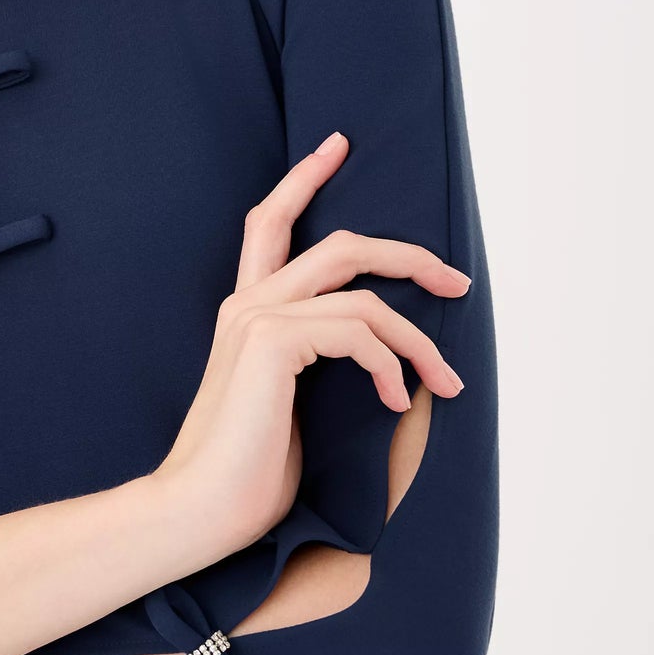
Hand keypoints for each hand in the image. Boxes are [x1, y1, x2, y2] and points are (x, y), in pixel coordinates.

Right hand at [154, 130, 469, 557]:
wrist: (198, 509)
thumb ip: (321, 366)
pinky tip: (398, 402)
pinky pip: (358, 331)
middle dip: (406, 253)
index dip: (303, 178)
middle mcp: (246, 304)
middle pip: (337, 243)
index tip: (337, 144)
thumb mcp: (292, 409)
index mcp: (244, 314)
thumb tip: (391, 364)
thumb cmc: (243, 476)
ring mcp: (257, 319)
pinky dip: (392, 365)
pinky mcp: (272, 342)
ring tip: (447, 382)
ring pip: (364, 294)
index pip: (268, 223)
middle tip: (455, 278)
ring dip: (420, 339)